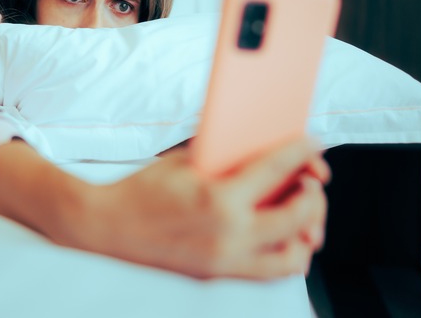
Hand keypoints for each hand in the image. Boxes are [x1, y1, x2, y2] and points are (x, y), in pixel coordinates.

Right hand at [64, 137, 328, 279]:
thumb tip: (261, 148)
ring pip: (292, 259)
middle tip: (310, 181)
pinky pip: (267, 271)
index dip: (303, 151)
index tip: (312, 144)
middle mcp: (228, 236)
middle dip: (314, 196)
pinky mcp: (217, 276)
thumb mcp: (185, 161)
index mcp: (218, 199)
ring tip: (300, 214)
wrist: (106, 227)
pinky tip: (275, 234)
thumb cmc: (140, 190)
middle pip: (299, 219)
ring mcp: (224, 262)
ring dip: (305, 233)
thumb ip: (226, 157)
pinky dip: (281, 253)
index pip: (278, 170)